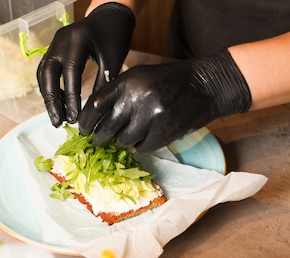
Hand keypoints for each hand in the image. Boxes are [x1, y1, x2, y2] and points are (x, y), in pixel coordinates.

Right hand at [37, 2, 134, 126]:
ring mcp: (54, 45)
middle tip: (58, 122)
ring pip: (43, 74)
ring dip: (48, 97)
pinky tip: (59, 103)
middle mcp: (60, 41)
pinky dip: (49, 88)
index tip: (74, 118)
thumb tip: (95, 110)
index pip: (70, 72)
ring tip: (57, 117)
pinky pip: (45, 71)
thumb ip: (104, 82)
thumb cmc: (114, 37)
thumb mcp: (113, 59)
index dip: (71, 97)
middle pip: (48, 74)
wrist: (108, 17)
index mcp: (77, 40)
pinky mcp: (53, 50)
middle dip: (52, 101)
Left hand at [78, 50, 251, 152]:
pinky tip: (149, 136)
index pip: (95, 104)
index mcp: (127, 81)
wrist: (206, 85)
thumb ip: (119, 93)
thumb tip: (95, 118)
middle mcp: (136, 97)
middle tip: (98, 142)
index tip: (83, 130)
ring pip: (124, 140)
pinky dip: (142, 146)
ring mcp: (151, 115)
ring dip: (124, 141)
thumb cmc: (170, 81)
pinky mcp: (164, 131)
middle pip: (106, 127)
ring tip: (132, 134)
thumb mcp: (142, 78)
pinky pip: (143, 148)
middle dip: (99, 138)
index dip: (86, 121)